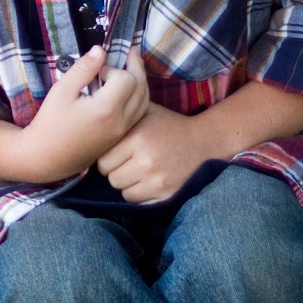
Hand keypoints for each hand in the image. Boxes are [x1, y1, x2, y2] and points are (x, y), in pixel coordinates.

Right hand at [19, 44, 149, 181]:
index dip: (113, 68)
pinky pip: (139, 114)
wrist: (46, 158)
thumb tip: (101, 50)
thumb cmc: (50, 123)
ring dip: (141, 82)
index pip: (126, 78)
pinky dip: (139, 97)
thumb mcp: (62, 90)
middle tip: (131, 51)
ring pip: (144, 102)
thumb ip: (83, 69)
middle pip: (141, 88)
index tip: (97, 71)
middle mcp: (119, 122)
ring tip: (133, 66)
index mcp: (106, 110)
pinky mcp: (119, 138)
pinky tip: (130, 88)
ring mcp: (122, 132)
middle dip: (136, 68)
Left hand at [96, 101, 216, 202]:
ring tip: (136, 172)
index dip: (106, 158)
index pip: (103, 161)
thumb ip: (121, 110)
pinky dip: (140, 193)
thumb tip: (98, 101)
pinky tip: (147, 181)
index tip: (115, 154)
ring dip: (127, 184)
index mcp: (138, 137)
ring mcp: (157, 180)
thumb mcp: (146, 111)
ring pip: (123, 192)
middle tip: (126, 164)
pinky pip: (139, 201)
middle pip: (111, 178)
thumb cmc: (168, 126)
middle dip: (115, 172)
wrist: (204, 142)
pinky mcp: (166, 194)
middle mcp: (146, 160)